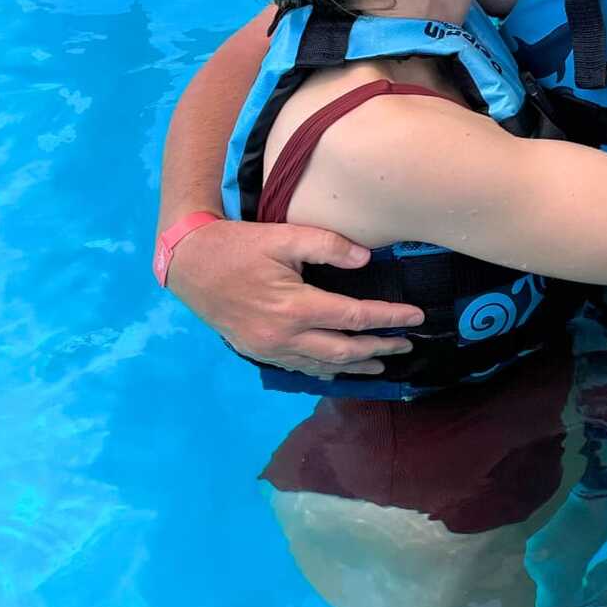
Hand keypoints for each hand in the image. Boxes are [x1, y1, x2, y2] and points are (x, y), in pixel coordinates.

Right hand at [166, 219, 424, 377]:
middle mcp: (284, 336)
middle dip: (379, 349)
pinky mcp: (258, 351)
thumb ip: (328, 246)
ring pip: (322, 365)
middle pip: (344, 351)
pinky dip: (324, 370)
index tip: (416, 317)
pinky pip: (299, 367)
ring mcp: (270, 349)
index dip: (389, 319)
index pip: (354, 317)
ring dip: (355, 365)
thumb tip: (366, 260)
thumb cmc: (239, 246)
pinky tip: (337, 369)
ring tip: (382, 363)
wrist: (190, 265)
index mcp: (295, 307)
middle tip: (408, 345)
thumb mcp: (284, 236)